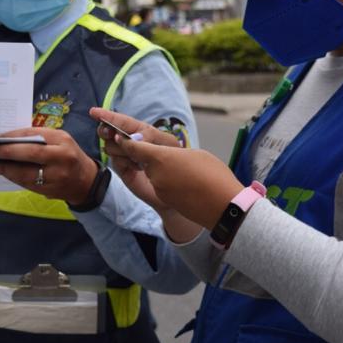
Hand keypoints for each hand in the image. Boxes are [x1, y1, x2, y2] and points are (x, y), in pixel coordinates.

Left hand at [0, 128, 98, 205]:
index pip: (35, 134)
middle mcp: (62, 157)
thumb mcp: (60, 141)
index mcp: (63, 140)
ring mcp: (57, 176)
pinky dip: (14, 178)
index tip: (0, 137)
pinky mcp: (50, 190)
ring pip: (27, 173)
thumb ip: (40, 139)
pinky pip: (28, 184)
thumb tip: (11, 139)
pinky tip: (5, 173)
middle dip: (9, 152)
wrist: (86, 181)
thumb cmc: (69, 156)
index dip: (15, 136)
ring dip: (7, 169)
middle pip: (31, 153)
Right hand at [88, 107, 178, 212]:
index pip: (120, 120)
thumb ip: (149, 137)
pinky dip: (126, 162)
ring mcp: (123, 154)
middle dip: (107, 131)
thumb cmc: (173, 160)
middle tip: (110, 134)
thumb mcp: (167, 144)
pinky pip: (116, 160)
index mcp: (139, 129)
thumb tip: (131, 137)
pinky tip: (138, 167)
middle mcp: (128, 140)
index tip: (93, 112)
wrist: (173, 185)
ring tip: (140, 158)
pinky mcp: (122, 168)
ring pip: (110, 146)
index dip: (107, 115)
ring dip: (123, 151)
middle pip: (108, 131)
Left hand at [114, 137, 244, 230]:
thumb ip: (174, 152)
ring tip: (180, 169)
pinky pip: (160, 185)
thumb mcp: (195, 154)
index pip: (134, 147)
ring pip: (152, 173)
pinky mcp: (165, 199)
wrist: (222, 207)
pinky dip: (166, 181)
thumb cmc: (213, 175)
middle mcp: (155, 173)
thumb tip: (167, 154)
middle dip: (147, 156)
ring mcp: (159, 188)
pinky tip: (182, 181)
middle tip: (165, 155)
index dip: (126, 142)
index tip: (119, 136)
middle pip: (143, 160)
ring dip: (160, 169)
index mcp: (161, 157)